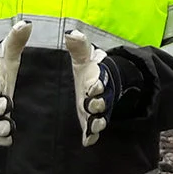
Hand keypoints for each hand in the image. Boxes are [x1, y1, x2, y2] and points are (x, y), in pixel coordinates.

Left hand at [64, 29, 116, 145]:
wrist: (97, 83)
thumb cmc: (88, 70)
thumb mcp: (82, 57)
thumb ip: (78, 46)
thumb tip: (71, 32)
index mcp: (97, 80)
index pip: (99, 83)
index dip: (96, 85)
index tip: (91, 86)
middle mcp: (99, 98)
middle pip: (101, 103)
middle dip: (97, 104)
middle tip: (90, 105)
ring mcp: (95, 112)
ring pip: (99, 119)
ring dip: (97, 122)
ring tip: (92, 125)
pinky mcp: (90, 123)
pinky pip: (93, 133)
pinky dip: (91, 137)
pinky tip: (87, 141)